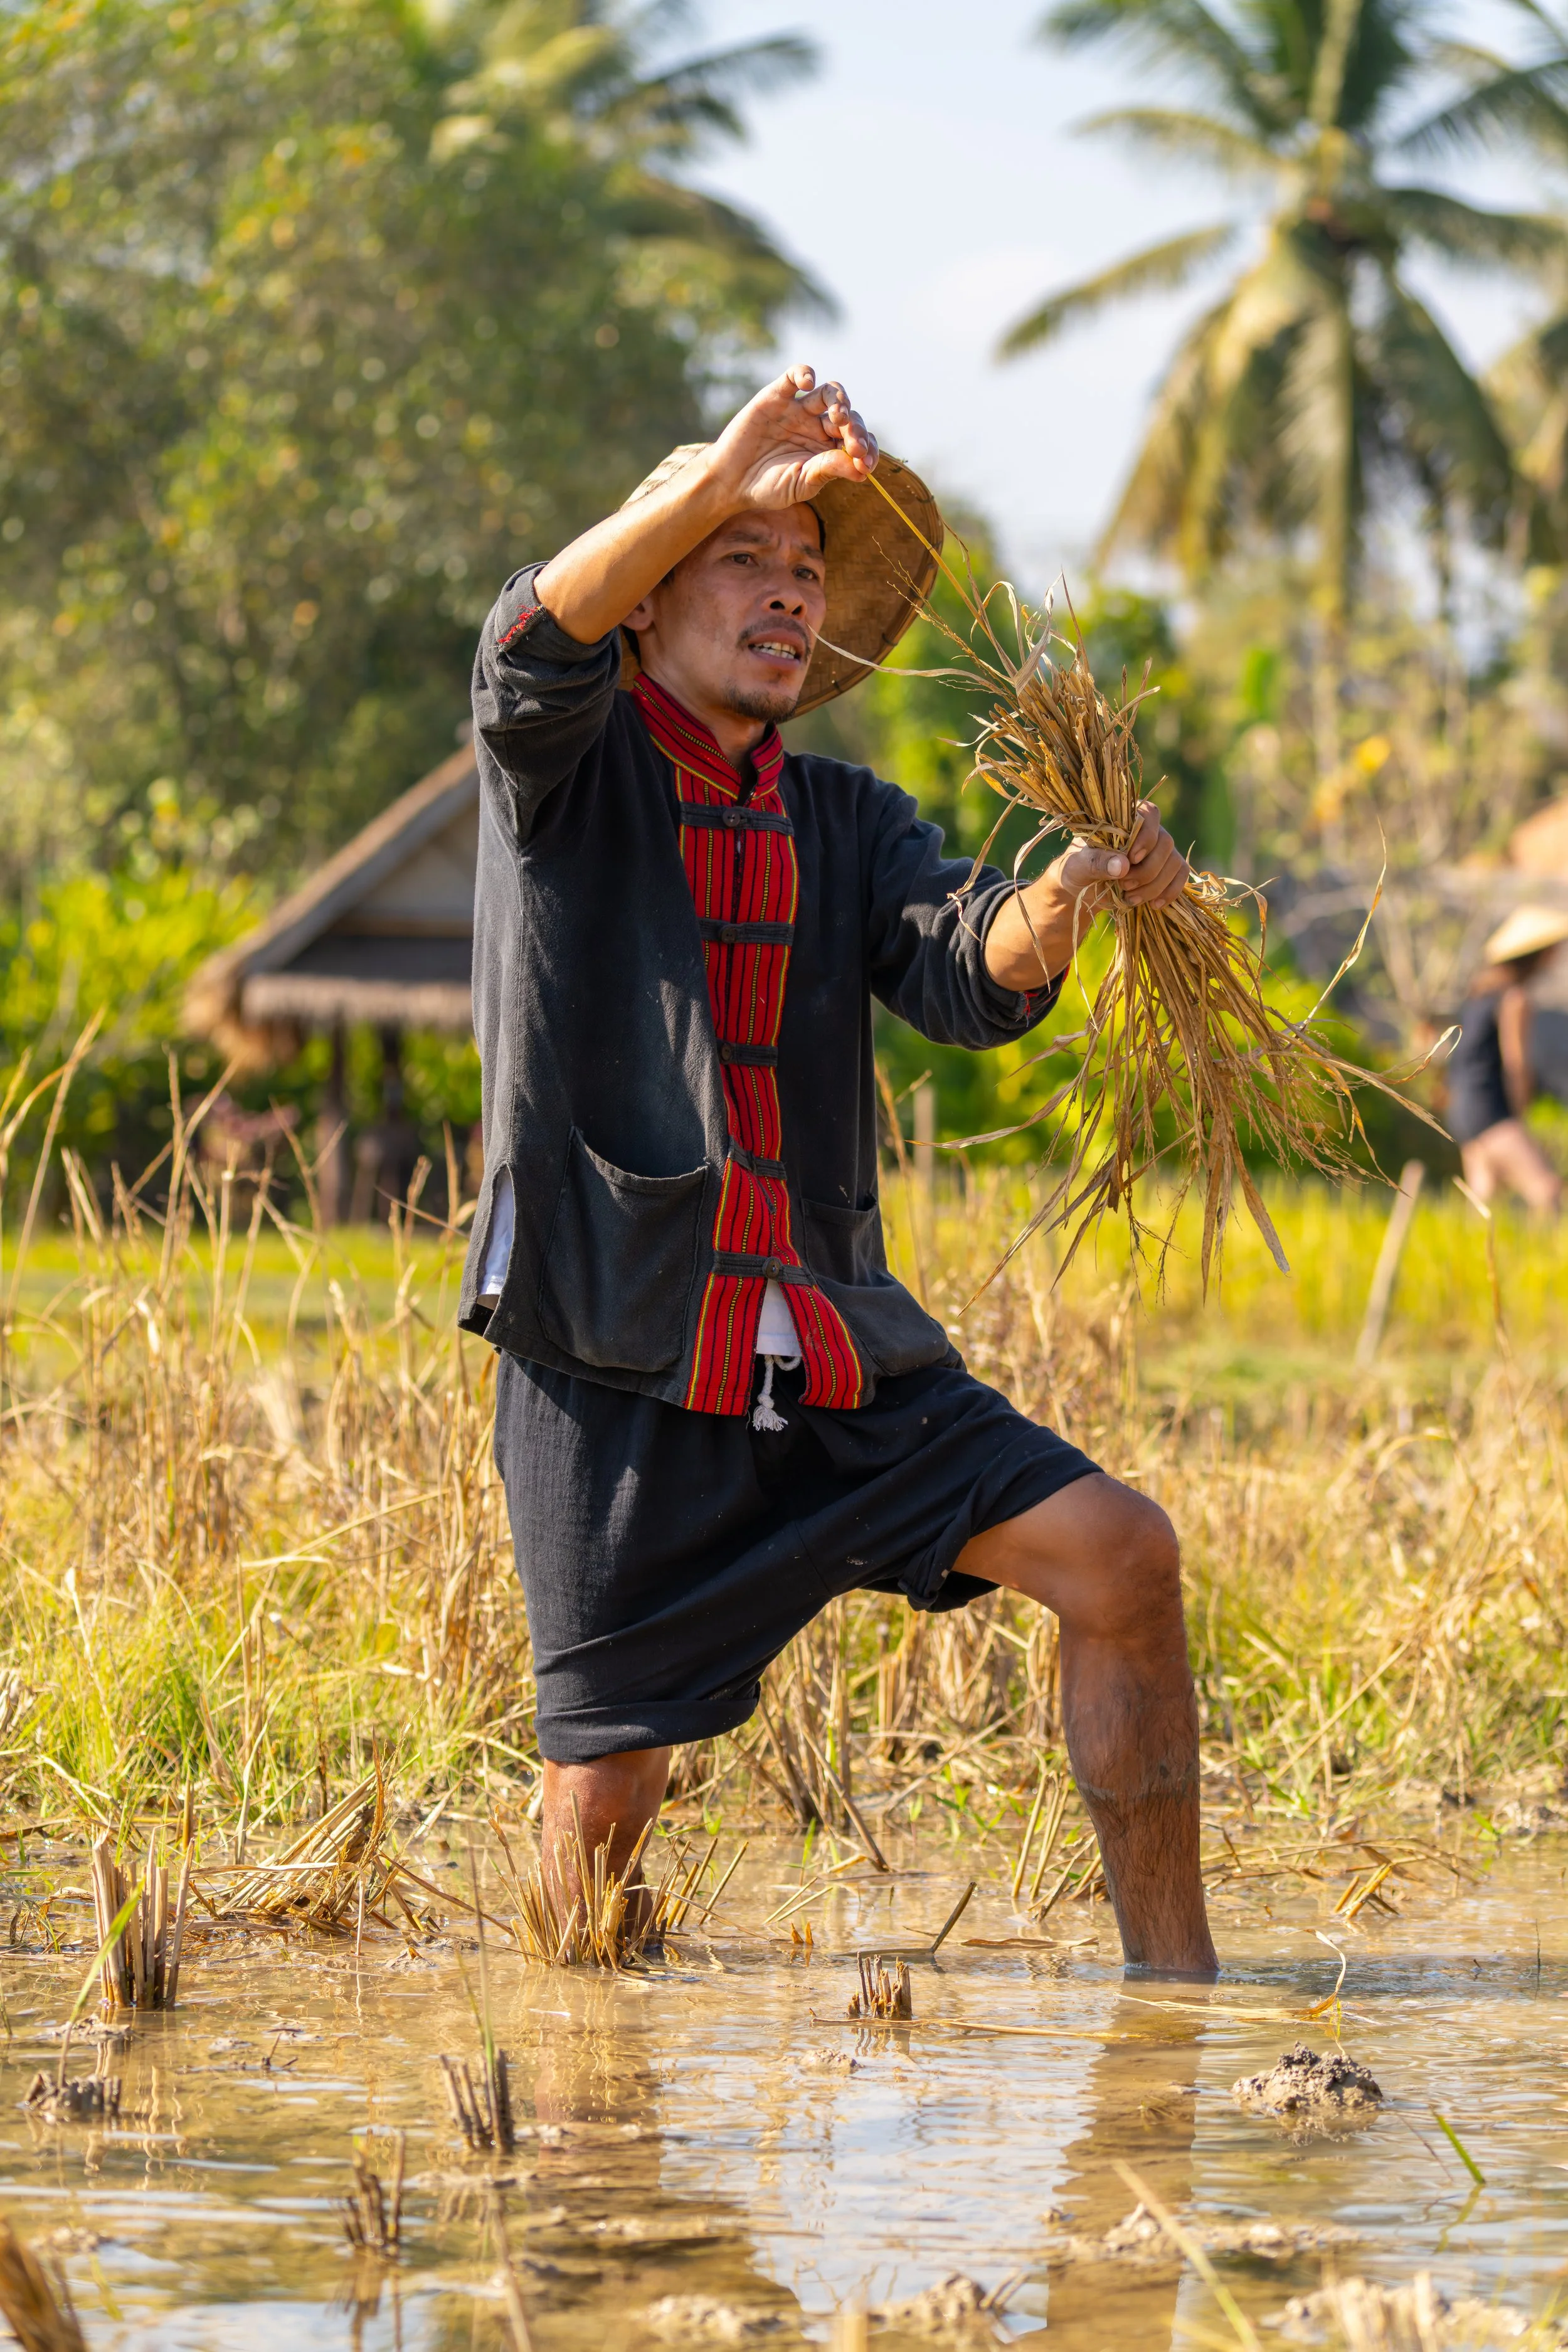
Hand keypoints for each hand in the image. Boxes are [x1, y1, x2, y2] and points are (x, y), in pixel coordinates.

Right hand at [706, 363, 877, 512]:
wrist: (729, 480)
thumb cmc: (767, 486)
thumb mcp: (801, 483)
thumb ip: (828, 471)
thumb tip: (861, 469)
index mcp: (829, 448)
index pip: (857, 440)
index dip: (866, 448)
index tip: (865, 463)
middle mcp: (818, 426)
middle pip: (847, 416)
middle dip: (855, 429)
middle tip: (854, 446)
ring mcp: (798, 409)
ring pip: (828, 393)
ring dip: (839, 401)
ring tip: (839, 416)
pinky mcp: (777, 397)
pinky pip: (794, 377)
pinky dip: (803, 374)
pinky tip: (809, 383)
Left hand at [1049, 801, 1187, 917]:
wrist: (1082, 890)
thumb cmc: (1077, 869)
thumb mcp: (1079, 865)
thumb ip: (1097, 862)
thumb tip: (1123, 865)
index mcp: (1125, 819)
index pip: (1149, 814)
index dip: (1146, 836)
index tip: (1132, 858)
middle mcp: (1147, 831)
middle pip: (1165, 842)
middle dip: (1147, 869)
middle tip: (1124, 885)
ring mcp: (1159, 850)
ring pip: (1174, 862)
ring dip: (1155, 884)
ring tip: (1130, 898)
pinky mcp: (1166, 869)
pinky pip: (1180, 875)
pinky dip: (1170, 891)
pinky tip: (1154, 904)